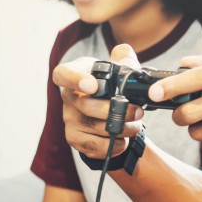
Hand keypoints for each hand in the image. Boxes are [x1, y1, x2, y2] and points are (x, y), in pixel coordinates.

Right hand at [52, 44, 143, 160]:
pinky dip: (112, 146)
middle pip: (86, 106)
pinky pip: (92, 146)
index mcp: (76, 74)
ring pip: (93, 127)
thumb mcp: (119, 69)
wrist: (111, 110)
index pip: (63, 74)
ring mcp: (69, 119)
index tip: (93, 86)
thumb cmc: (112, 85)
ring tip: (136, 125)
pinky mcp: (75, 138)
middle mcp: (68, 97)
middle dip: (116, 111)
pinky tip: (124, 141)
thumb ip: (124, 59)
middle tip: (138, 112)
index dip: (75, 80)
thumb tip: (125, 56)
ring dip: (120, 129)